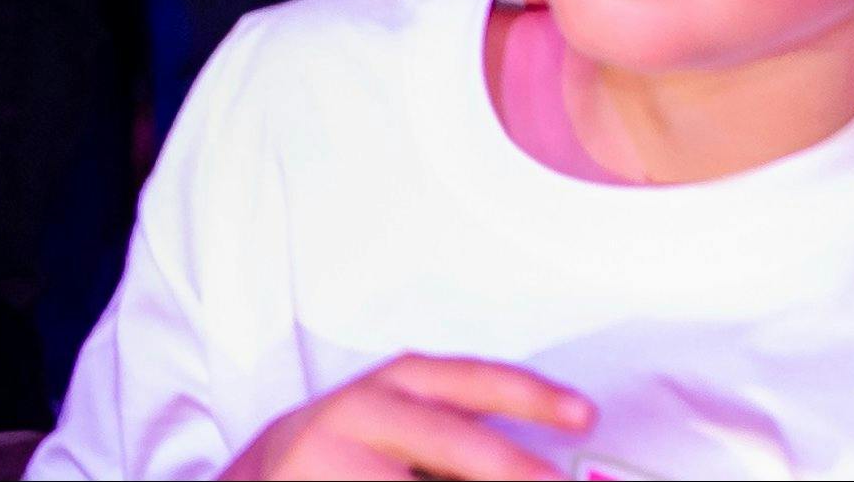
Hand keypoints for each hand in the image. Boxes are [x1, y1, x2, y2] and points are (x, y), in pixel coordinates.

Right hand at [226, 357, 595, 479]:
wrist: (267, 472)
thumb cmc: (358, 448)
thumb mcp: (405, 418)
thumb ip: (465, 433)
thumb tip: (545, 467)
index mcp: (396, 386)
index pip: (470, 382)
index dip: (529, 396)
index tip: (585, 413)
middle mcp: (365, 413)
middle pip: (449, 439)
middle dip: (505, 464)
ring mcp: (336, 458)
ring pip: (409, 478)